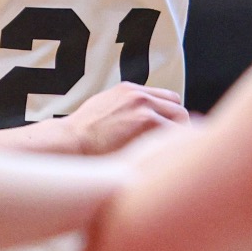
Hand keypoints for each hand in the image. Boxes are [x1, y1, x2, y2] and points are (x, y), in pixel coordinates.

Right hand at [63, 82, 189, 155]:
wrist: (69, 143)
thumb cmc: (82, 136)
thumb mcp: (103, 110)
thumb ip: (124, 110)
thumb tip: (138, 123)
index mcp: (129, 90)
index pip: (167, 99)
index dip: (171, 118)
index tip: (168, 135)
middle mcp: (139, 95)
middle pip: (178, 109)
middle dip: (178, 129)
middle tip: (172, 150)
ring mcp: (144, 106)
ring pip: (182, 120)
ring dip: (178, 139)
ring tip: (169, 157)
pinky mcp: (147, 121)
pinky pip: (175, 133)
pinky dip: (174, 147)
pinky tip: (165, 160)